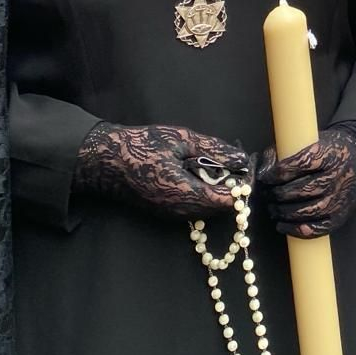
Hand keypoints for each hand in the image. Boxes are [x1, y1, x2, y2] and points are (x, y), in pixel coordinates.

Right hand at [72, 122, 249, 218]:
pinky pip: (197, 206)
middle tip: (239, 159)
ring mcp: (173, 214)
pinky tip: (204, 170)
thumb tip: (241, 158)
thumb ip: (214, 150)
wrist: (105, 160)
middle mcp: (181, 211)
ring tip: (222, 161)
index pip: (230, 200)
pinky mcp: (168, 211)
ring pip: (210, 207)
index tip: (250, 162)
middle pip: (222, 207)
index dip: (245, 182)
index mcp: (184, 194)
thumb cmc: (141, 146)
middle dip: (235, 185)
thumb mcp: (181, 139)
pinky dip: (207, 190)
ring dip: (221, 187)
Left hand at [256, 122, 355, 238]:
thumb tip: (262, 168)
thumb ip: (286, 151)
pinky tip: (283, 225)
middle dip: (277, 194)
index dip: (278, 172)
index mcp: (328, 155)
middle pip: (301, 190)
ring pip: (306, 211)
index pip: (300, 164)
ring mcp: (339, 198)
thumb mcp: (312, 141)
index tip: (266, 177)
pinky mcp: (339, 216)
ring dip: (283, 212)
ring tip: (273, 208)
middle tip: (267, 194)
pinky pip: (316, 229)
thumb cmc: (329, 151)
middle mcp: (336, 177)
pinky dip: (296, 230)